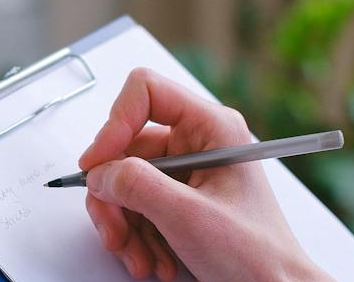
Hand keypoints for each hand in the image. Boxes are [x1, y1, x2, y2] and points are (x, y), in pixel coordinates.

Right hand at [80, 68, 332, 281]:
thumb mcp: (189, 216)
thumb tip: (100, 173)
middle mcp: (196, 144)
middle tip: (116, 233)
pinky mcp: (177, 201)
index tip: (97, 165)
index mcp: (211, 127)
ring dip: (125, 227)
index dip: (114, 124)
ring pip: (124, 184)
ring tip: (142, 258)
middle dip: (115, 198)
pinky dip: (135, 237)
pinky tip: (153, 260)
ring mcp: (185, 174)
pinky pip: (135, 208)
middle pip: (125, 149)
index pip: (146, 92)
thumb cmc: (256, 253)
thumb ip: (138, 186)